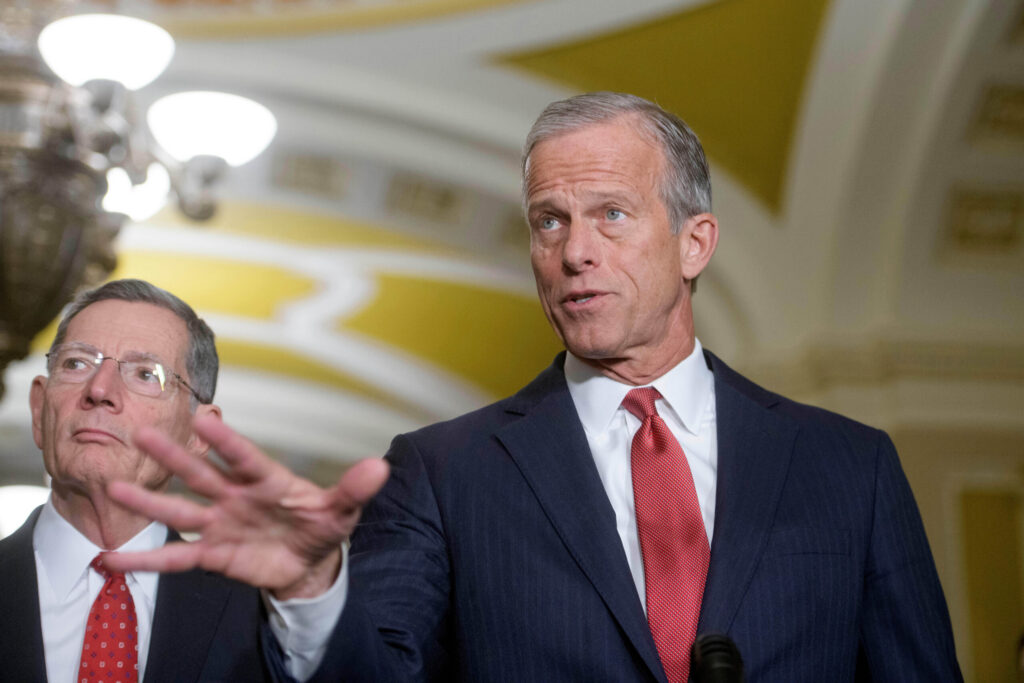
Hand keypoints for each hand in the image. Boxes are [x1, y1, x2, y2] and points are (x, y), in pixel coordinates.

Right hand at [104, 413, 388, 599]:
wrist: (309, 562)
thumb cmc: (321, 525)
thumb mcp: (342, 509)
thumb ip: (355, 490)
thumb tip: (380, 467)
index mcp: (267, 479)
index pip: (244, 456)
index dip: (225, 440)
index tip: (204, 418)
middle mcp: (235, 496)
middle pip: (201, 474)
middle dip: (174, 456)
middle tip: (142, 433)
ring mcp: (220, 524)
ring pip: (179, 510)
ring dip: (149, 500)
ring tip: (113, 489)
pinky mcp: (212, 554)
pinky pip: (175, 557)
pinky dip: (146, 558)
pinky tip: (112, 559)